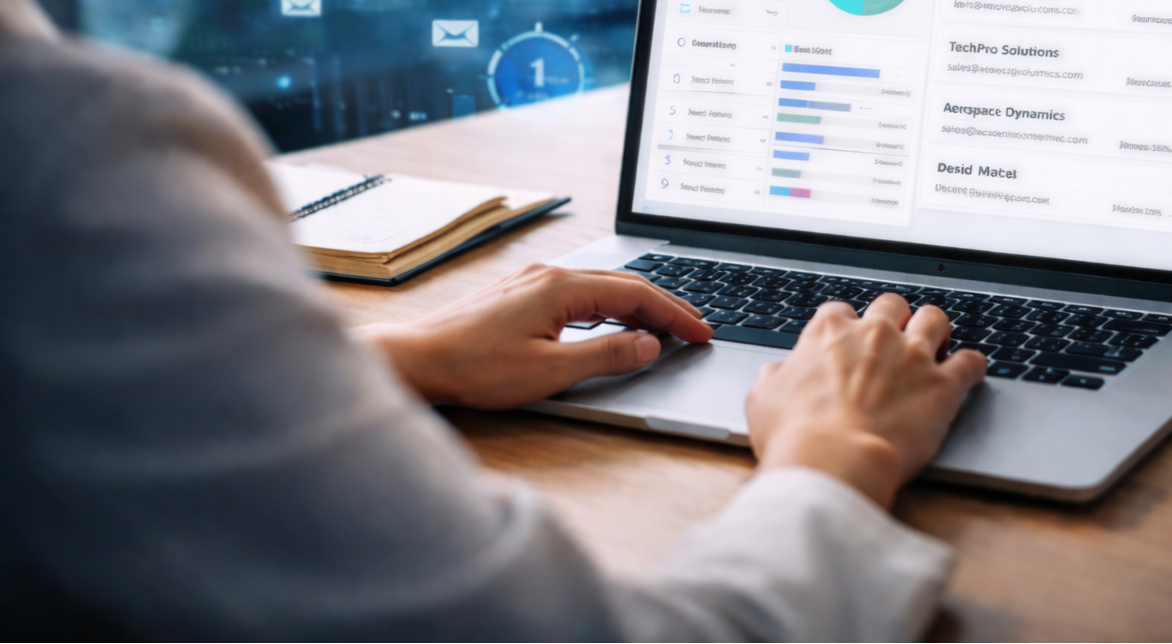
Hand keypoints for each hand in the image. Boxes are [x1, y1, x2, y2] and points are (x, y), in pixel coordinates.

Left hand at [357, 265, 713, 409]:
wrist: (418, 359)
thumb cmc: (474, 368)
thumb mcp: (550, 371)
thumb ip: (606, 356)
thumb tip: (649, 345)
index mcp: (562, 287)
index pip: (636, 294)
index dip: (675, 313)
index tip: (702, 331)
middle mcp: (549, 276)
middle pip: (623, 284)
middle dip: (664, 306)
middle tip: (696, 328)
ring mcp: (532, 283)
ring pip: (601, 288)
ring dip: (637, 305)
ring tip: (665, 326)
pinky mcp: (520, 296)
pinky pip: (579, 294)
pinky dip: (608, 308)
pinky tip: (613, 322)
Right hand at [746, 294, 986, 508]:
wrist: (834, 460)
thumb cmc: (795, 434)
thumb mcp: (762, 400)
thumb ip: (773, 378)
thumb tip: (776, 373)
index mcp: (828, 333)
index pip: (839, 312)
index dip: (844, 328)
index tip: (846, 343)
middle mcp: (874, 334)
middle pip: (892, 305)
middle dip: (894, 319)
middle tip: (893, 339)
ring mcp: (912, 356)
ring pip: (936, 319)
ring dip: (935, 330)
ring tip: (936, 344)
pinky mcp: (943, 385)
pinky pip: (971, 361)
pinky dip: (971, 365)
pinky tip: (968, 373)